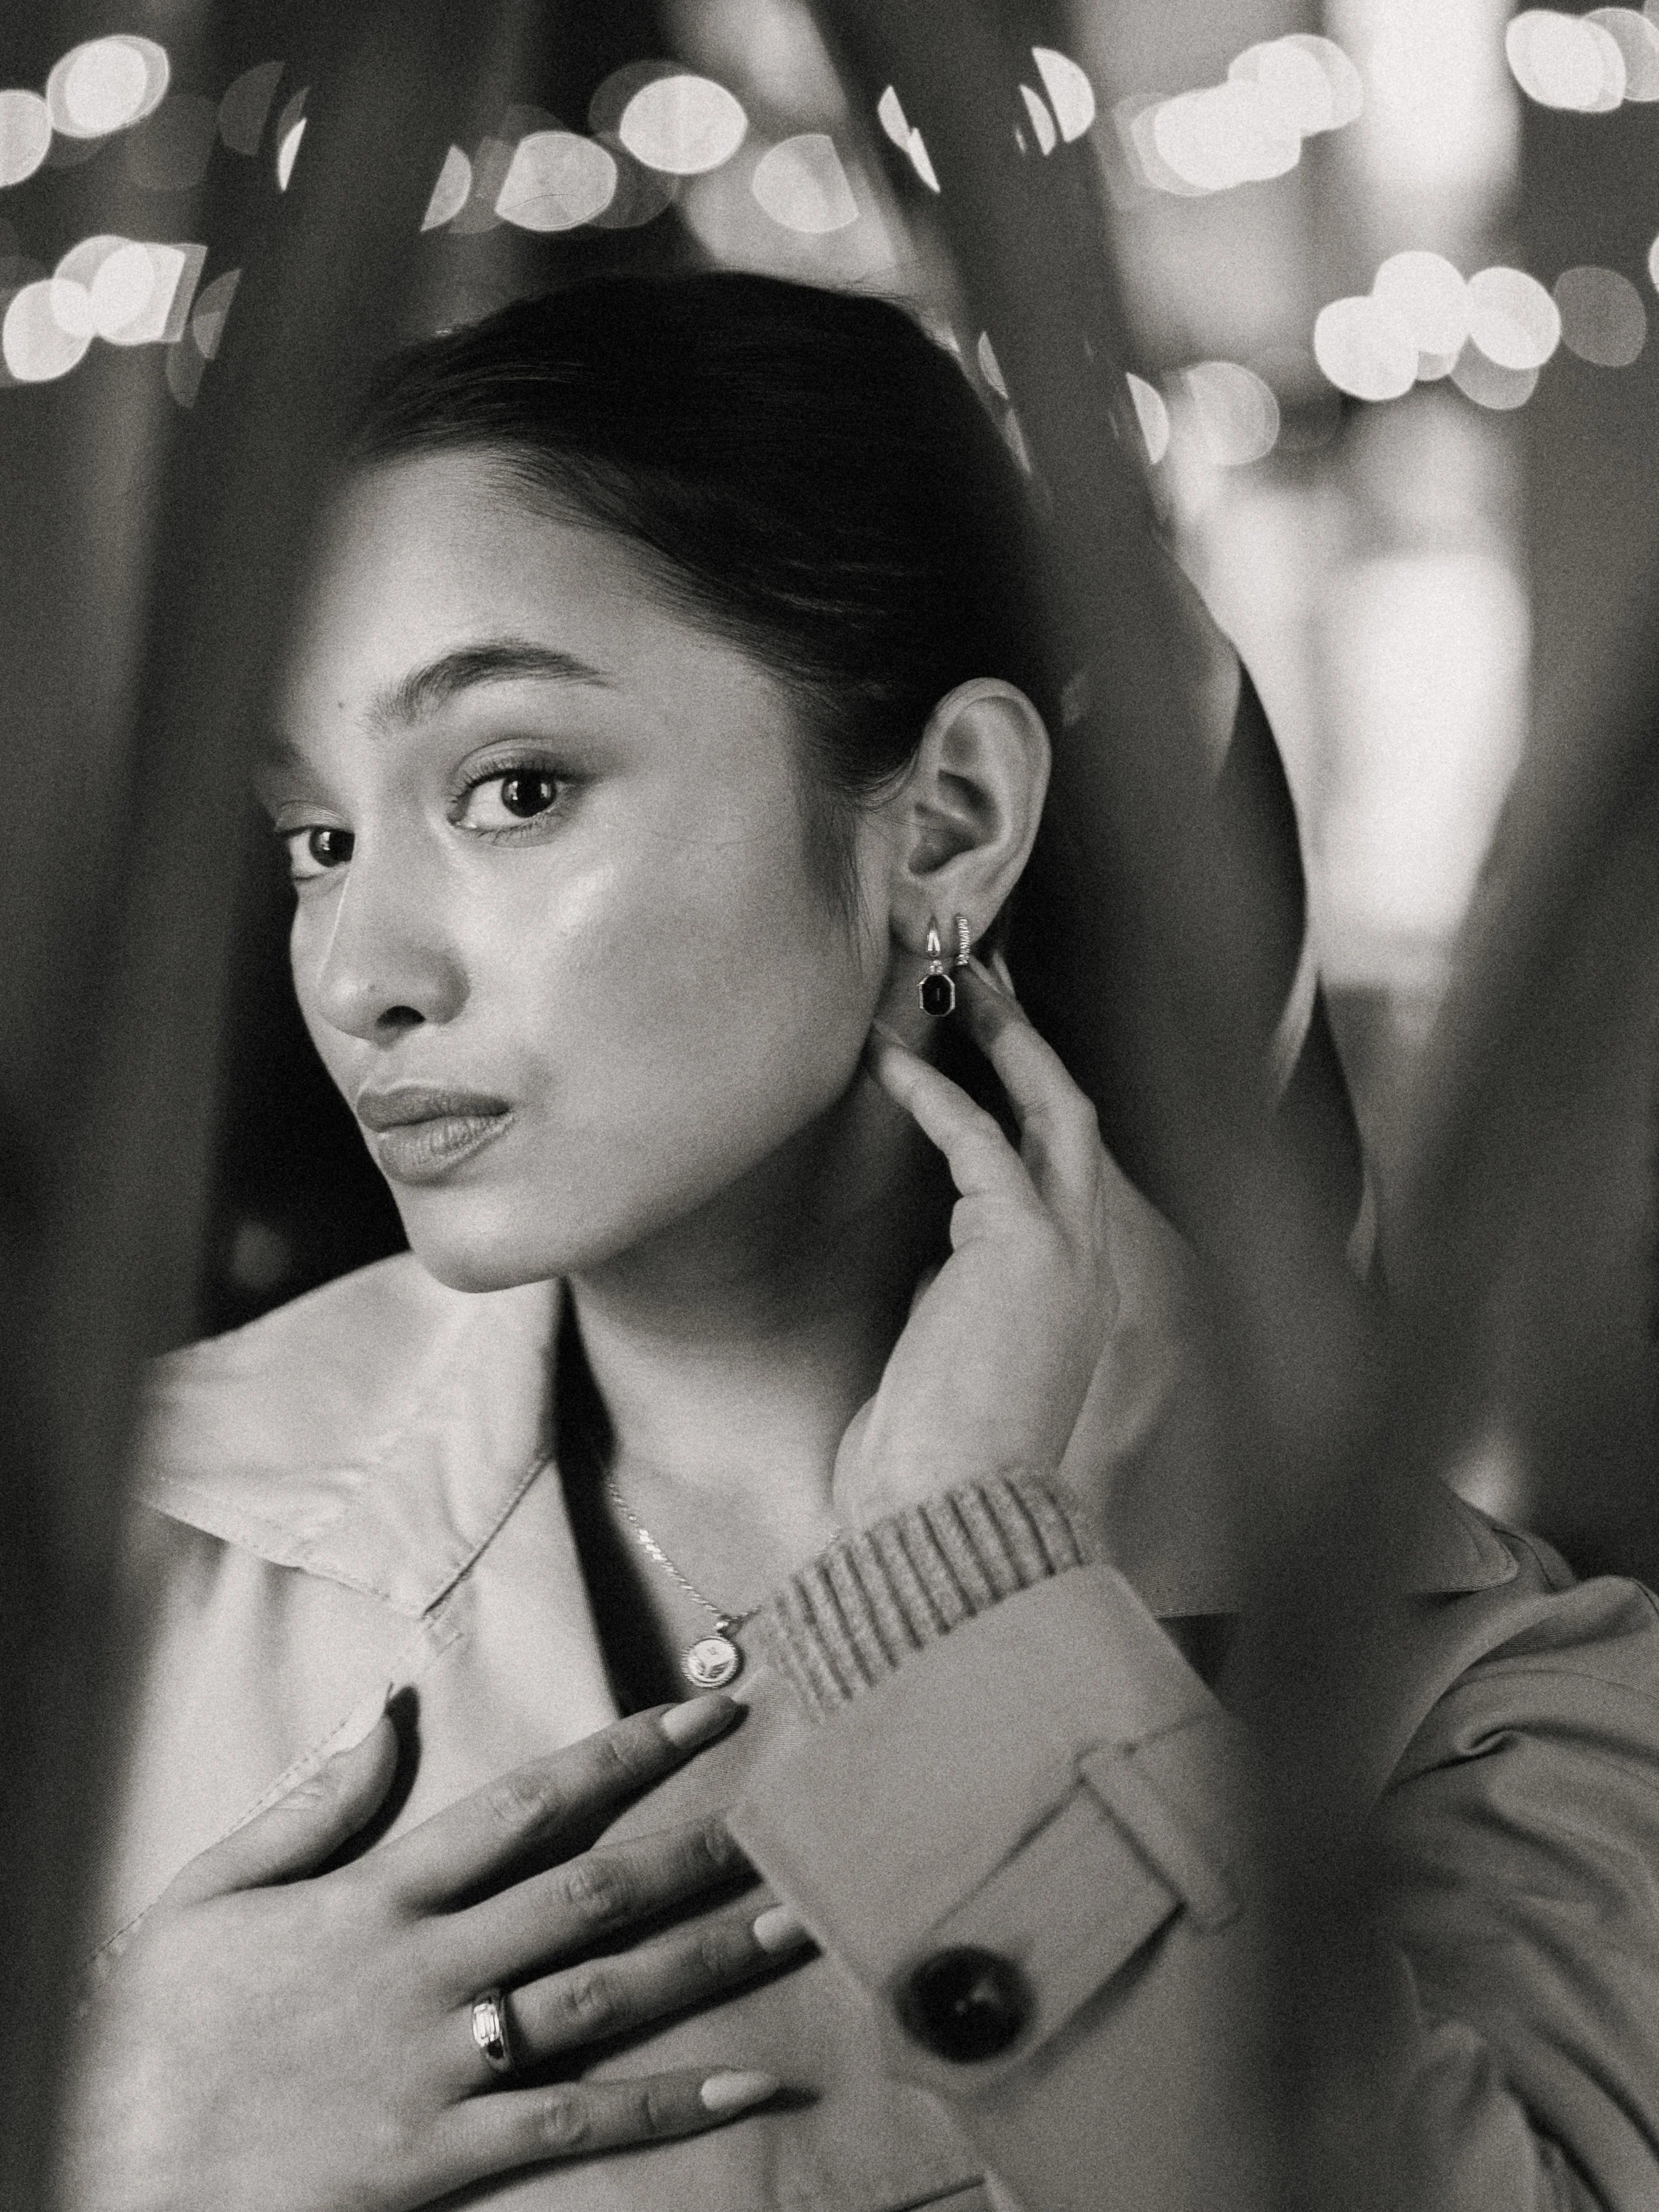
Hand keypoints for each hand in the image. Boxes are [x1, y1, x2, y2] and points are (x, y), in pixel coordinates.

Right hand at [56, 1696, 808, 2211]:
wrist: (115, 2181)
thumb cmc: (156, 2038)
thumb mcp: (206, 1895)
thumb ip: (310, 1805)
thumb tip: (385, 1712)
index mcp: (379, 1897)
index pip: (529, 1804)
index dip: (625, 1753)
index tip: (704, 1713)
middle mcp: (431, 1969)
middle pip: (593, 1893)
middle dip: (697, 1848)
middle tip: (790, 1813)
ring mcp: (447, 2063)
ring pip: (608, 1995)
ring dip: (710, 1956)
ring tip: (796, 1917)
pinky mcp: (450, 2153)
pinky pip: (582, 2122)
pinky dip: (673, 2103)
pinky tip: (751, 2080)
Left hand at [836, 956, 1170, 1525]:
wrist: (946, 1519)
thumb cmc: (935, 1466)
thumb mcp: (948, 1361)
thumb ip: (955, 1301)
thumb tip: (927, 1264)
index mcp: (1074, 1298)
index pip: (1059, 1175)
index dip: (1022, 1105)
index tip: (979, 1055)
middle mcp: (1088, 1267)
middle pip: (1073, 1123)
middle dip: (1029, 1047)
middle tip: (977, 984)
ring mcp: (1068, 1253)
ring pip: (1052, 1112)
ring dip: (1002, 1042)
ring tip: (948, 989)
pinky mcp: (1023, 1245)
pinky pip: (979, 1140)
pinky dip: (935, 1095)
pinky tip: (888, 1064)